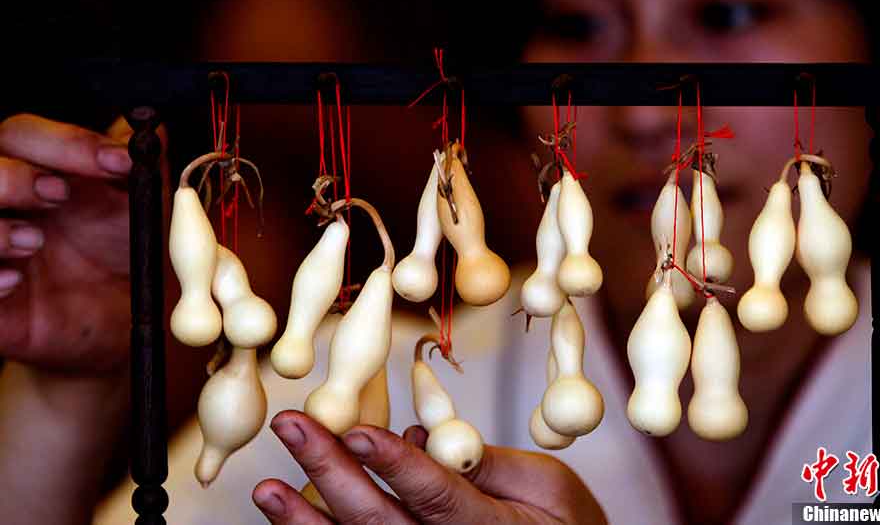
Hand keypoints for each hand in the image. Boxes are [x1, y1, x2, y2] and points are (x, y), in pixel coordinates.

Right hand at [0, 113, 137, 373]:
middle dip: (13, 174)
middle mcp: (8, 204)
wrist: (128, 324)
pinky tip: (15, 282)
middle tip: (58, 194)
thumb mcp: (144, 213)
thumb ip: (144, 171)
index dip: (66, 141)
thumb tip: (153, 129)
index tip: (117, 162)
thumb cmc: (129, 261)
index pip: (24, 134)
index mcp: (43, 172)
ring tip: (33, 242)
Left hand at [252, 411, 607, 523]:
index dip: (393, 465)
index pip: (433, 495)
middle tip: (294, 428)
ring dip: (306, 520)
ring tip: (266, 489)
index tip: (357, 432)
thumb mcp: (549, 488)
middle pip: (378, 520)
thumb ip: (491, 464)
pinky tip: (286, 518)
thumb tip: (422, 440)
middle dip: (330, 472)